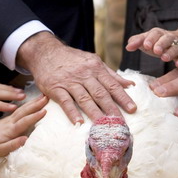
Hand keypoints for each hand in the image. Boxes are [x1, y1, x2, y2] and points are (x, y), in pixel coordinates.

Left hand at [0, 95, 47, 158]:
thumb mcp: (0, 151)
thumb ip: (13, 145)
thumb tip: (26, 139)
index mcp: (9, 130)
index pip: (23, 121)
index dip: (34, 116)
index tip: (44, 111)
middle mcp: (9, 122)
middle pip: (23, 111)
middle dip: (35, 104)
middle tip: (46, 97)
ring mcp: (8, 119)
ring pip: (21, 108)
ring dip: (32, 102)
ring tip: (42, 97)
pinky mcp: (6, 119)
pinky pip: (18, 109)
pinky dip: (26, 104)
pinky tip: (30, 101)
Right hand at [17, 32, 136, 123]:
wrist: (45, 51)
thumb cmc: (72, 59)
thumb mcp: (93, 61)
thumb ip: (111, 74)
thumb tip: (130, 84)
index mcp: (95, 68)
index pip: (112, 85)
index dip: (123, 97)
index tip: (132, 109)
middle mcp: (84, 74)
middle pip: (100, 93)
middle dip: (112, 109)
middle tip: (120, 122)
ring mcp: (69, 81)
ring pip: (85, 98)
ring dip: (95, 113)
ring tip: (103, 125)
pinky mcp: (55, 87)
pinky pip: (65, 101)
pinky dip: (72, 112)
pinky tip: (78, 122)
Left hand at [125, 27, 177, 68]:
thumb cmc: (162, 42)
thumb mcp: (150, 40)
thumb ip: (138, 42)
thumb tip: (128, 46)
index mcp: (159, 34)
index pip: (154, 33)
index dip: (150, 39)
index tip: (145, 45)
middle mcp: (170, 38)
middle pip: (166, 38)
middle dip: (161, 44)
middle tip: (155, 50)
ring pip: (176, 48)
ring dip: (170, 52)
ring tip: (164, 58)